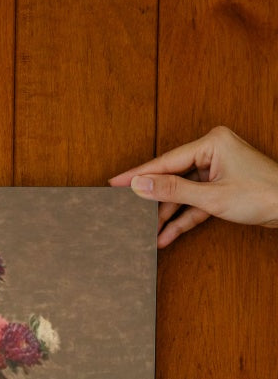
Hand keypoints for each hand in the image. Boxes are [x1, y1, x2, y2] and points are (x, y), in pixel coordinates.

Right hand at [109, 125, 277, 246]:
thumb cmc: (263, 195)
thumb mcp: (212, 197)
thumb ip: (173, 190)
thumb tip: (140, 184)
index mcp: (211, 143)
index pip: (166, 161)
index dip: (139, 175)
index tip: (115, 183)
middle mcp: (213, 152)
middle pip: (172, 177)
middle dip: (153, 199)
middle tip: (126, 211)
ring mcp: (217, 170)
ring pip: (182, 193)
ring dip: (167, 215)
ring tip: (146, 232)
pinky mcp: (221, 188)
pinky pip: (195, 202)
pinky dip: (183, 218)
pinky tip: (166, 235)